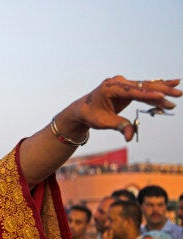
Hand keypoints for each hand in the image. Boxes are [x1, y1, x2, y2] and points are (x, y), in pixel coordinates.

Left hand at [58, 76, 180, 141]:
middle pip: (143, 86)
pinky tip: (172, 83)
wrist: (83, 109)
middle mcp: (118, 82)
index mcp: (110, 88)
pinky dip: (156, 89)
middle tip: (178, 95)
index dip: (148, 95)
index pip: (132, 92)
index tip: (163, 97)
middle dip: (161, 91)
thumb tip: (129, 137)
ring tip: (178, 93)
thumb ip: (119, 126)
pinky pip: (144, 88)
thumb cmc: (91, 115)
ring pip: (146, 87)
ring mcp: (123, 83)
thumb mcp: (103, 122)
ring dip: (162, 91)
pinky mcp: (127, 87)